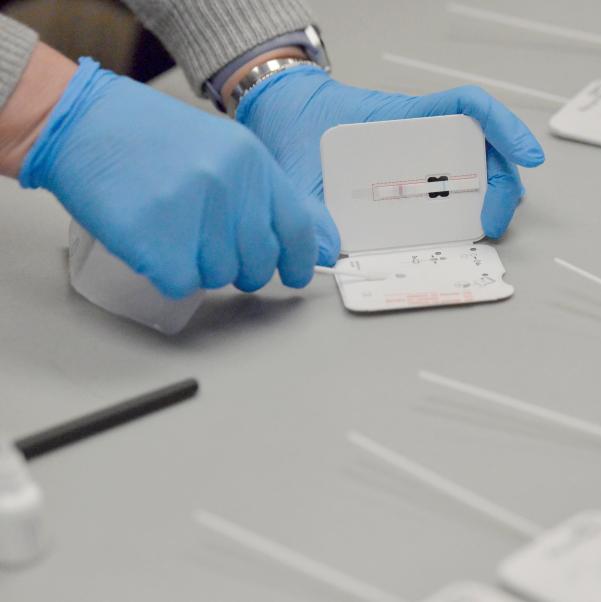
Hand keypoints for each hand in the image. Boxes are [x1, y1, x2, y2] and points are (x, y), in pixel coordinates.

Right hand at [19, 58, 337, 298]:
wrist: (82, 122)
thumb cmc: (151, 138)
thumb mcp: (224, 150)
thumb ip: (268, 194)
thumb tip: (313, 244)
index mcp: (253, 162)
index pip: (296, 228)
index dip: (298, 260)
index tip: (294, 274)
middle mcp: (230, 185)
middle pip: (259, 262)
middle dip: (241, 268)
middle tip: (212, 249)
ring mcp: (192, 211)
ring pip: (220, 276)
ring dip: (200, 268)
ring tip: (175, 234)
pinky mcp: (156, 239)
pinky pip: (183, 284)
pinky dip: (169, 275)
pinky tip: (155, 245)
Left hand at [235, 66, 544, 238]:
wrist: (280, 118)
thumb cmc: (298, 129)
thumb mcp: (301, 166)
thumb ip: (310, 206)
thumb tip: (325, 248)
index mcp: (405, 118)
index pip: (469, 107)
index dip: (505, 128)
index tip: (527, 157)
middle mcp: (422, 135)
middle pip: (485, 151)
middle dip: (502, 185)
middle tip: (492, 222)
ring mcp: (422, 158)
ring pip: (476, 173)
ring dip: (490, 199)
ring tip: (482, 230)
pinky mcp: (414, 182)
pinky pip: (450, 192)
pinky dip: (464, 211)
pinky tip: (462, 230)